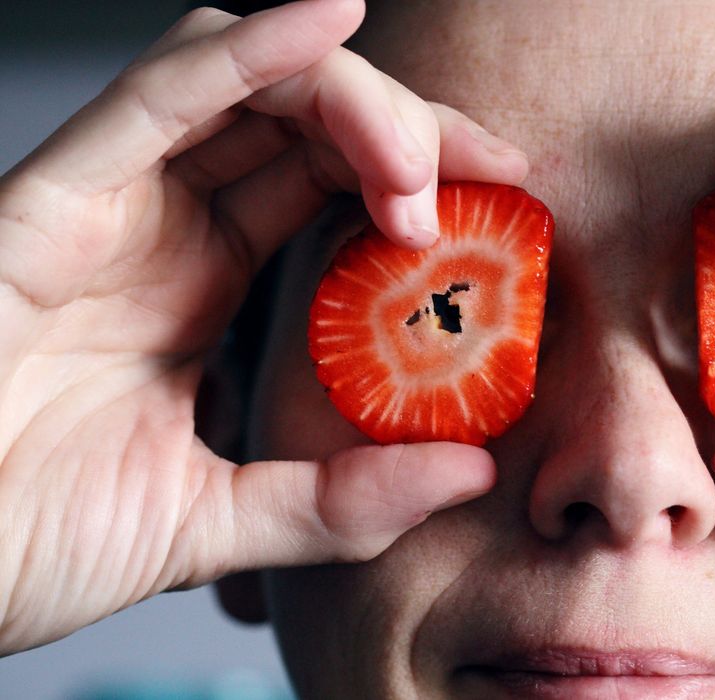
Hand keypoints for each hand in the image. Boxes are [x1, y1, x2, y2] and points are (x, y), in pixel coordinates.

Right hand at [0, 0, 523, 653]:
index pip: (335, 187)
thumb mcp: (216, 523)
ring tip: (421, 166)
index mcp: (208, 283)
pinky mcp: (51, 198)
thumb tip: (469, 468)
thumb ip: (337, 502)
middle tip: (491, 174)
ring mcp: (113, 204)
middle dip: (414, 131)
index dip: (426, 177)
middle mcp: (169, 227)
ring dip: (355, 98)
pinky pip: (159, 95)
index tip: (511, 202)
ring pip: (250, 86)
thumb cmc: (30, 541)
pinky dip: (250, 54)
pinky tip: (330, 19)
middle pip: (310, 124)